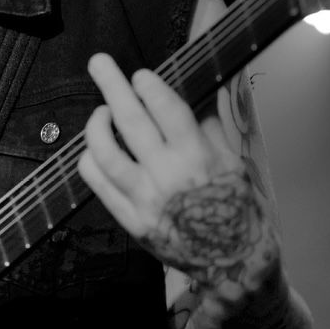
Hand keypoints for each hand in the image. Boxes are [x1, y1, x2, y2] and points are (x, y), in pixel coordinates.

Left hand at [77, 54, 279, 298]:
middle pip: (131, 121)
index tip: (141, 74)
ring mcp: (145, 200)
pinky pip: (98, 184)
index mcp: (200, 159)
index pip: (168, 111)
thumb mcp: (237, 165)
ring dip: (96, 125)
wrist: (236, 266)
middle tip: (99, 62)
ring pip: (105, 152)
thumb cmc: (239, 210)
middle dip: (112, 86)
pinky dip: (90, 160)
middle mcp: (168, 176)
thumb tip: (203, 94)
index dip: (151, 87)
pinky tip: (94, 149)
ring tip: (100, 111)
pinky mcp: (131, 220)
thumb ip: (214, 129)